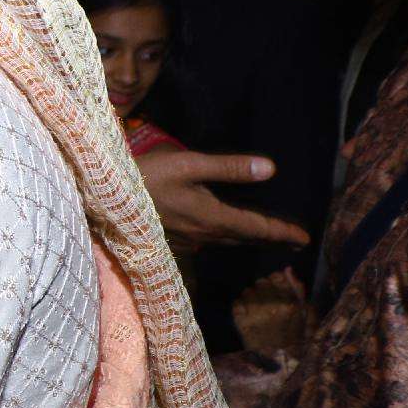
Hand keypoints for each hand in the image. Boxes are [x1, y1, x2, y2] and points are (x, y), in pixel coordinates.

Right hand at [137, 148, 309, 249]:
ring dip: (247, 240)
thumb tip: (271, 169)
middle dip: (270, 239)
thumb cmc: (144, 177)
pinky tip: (220, 233)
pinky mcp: (172, 240)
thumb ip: (229, 168)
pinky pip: (207, 242)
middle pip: (244, 239)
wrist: (103, 201)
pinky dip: (224, 238)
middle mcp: (203, 234)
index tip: (305, 238)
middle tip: (293, 241)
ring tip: (262, 237)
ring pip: (226, 242)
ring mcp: (186, 240)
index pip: (256, 227)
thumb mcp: (188, 164)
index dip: (282, 232)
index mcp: (212, 217)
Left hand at [233, 266, 310, 356]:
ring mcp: (254, 314)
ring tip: (259, 309)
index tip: (277, 288)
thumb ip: (299, 291)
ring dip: (253, 297)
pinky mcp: (240, 322)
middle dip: (264, 289)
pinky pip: (237, 302)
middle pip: (261, 282)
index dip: (276, 281)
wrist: (279, 363)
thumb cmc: (298, 340)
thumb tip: (288, 269)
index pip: (277, 277)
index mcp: (291, 304)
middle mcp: (271, 306)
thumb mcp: (308, 316)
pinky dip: (242, 306)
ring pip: (248, 291)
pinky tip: (250, 315)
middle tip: (268, 301)